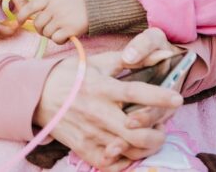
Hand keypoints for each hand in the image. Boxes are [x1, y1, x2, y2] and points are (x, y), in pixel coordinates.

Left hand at [14, 0, 88, 44]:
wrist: (99, 3)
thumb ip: (49, 1)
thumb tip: (36, 13)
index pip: (29, 6)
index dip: (21, 15)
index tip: (19, 21)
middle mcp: (54, 8)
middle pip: (38, 24)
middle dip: (41, 29)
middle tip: (48, 29)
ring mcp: (61, 19)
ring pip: (46, 33)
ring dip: (51, 35)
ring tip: (61, 31)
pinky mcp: (69, 29)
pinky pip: (56, 39)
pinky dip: (60, 40)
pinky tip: (67, 35)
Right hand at [35, 28, 183, 168]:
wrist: (38, 94)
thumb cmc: (72, 74)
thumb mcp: (100, 61)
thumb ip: (132, 59)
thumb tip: (161, 54)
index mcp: (103, 88)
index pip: (135, 93)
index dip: (159, 97)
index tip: (178, 99)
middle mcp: (98, 113)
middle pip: (137, 134)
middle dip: (158, 134)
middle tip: (162, 127)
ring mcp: (90, 134)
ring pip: (128, 151)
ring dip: (146, 148)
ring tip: (151, 137)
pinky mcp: (83, 148)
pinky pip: (110, 164)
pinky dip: (125, 161)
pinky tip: (131, 149)